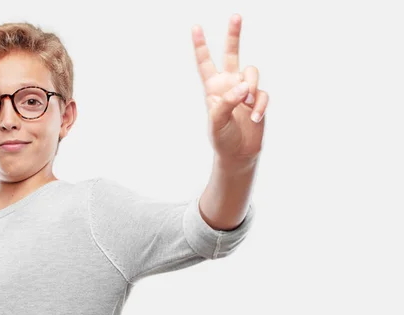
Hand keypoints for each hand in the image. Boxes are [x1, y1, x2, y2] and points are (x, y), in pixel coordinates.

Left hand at [192, 14, 268, 164]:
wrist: (239, 154)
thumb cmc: (222, 139)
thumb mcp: (217, 123)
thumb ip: (226, 102)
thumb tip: (243, 87)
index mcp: (212, 88)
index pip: (205, 64)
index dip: (200, 46)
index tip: (196, 28)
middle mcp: (228, 85)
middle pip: (231, 54)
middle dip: (234, 35)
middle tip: (235, 16)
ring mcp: (244, 91)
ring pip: (252, 73)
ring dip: (251, 89)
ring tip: (246, 107)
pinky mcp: (258, 99)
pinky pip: (262, 93)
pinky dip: (259, 105)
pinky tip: (254, 118)